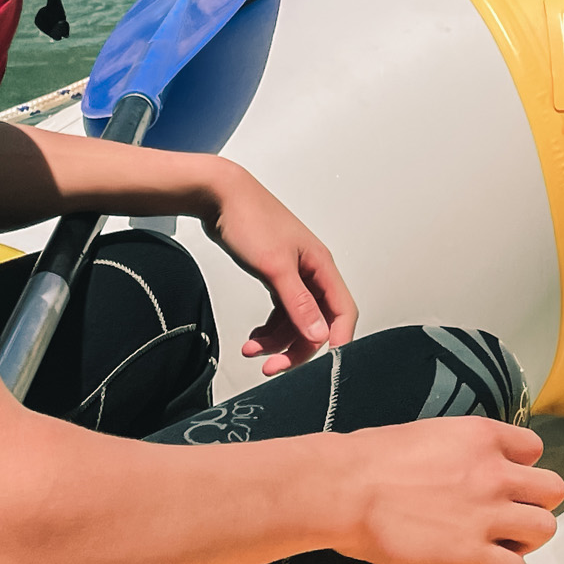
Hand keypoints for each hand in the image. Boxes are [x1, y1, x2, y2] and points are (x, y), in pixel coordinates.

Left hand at [197, 164, 357, 372]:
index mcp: (321, 266)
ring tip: (251, 351)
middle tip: (273, 366)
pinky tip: (253, 338)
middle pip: (317, 322)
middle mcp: (312, 272)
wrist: (220, 197)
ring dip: (277, 341)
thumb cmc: (251, 220)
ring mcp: (293, 275)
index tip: (322, 366)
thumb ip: (298, 303)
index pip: (342, 311)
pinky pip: (280, 313)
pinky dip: (268, 329)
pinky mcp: (275, 277)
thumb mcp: (275, 266)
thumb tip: (319, 334)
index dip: (337, 340)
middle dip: (296, 348)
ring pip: (296, 321)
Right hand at [334, 418, 563, 563]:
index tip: (503, 482)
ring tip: (497, 546)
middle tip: (507, 517)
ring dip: (524, 540)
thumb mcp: (428, 434)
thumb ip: (460, 449)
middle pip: (552, 491)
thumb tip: (462, 466)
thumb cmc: (370, 460)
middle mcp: (495, 472)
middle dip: (532, 505)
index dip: (520, 468)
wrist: (346, 490)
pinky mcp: (472, 554)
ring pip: (544, 529)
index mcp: (483, 436)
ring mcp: (488, 515)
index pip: (534, 449)